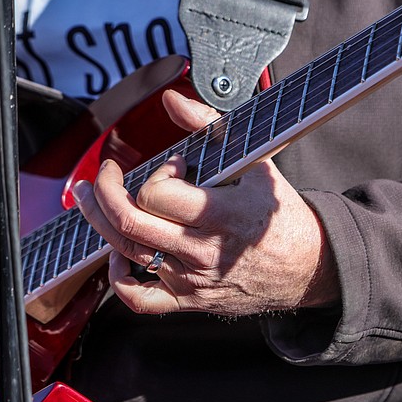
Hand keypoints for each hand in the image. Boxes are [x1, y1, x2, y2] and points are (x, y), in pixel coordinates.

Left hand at [72, 89, 338, 316]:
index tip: (175, 165)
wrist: (308, 268)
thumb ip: (211, 124)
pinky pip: (138, 300)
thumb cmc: (280, 213)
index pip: (158, 196)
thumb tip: (172, 99)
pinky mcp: (187, 301)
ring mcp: (192, 281)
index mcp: (223, 215)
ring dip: (99, 221)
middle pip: (130, 225)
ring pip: (126, 254)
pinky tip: (117, 256)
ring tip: (92, 196)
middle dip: (105, 191)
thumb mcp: (255, 160)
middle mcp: (203, 252)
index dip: (157, 173)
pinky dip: (118, 278)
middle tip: (106, 172)